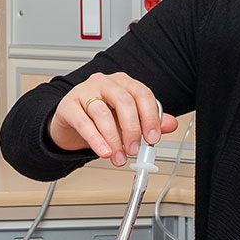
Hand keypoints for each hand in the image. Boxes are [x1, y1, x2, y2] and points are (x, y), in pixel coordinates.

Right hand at [48, 73, 177, 166]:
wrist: (71, 121)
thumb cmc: (101, 116)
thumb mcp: (127, 119)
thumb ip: (149, 120)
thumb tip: (170, 124)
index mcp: (123, 83)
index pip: (142, 94)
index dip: (150, 117)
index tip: (153, 138)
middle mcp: (105, 83)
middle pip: (123, 101)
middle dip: (132, 129)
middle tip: (135, 149)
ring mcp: (85, 92)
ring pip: (102, 113)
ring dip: (113, 139)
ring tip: (118, 156)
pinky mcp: (68, 106)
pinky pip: (83, 122)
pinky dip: (95, 139)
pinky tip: (103, 151)